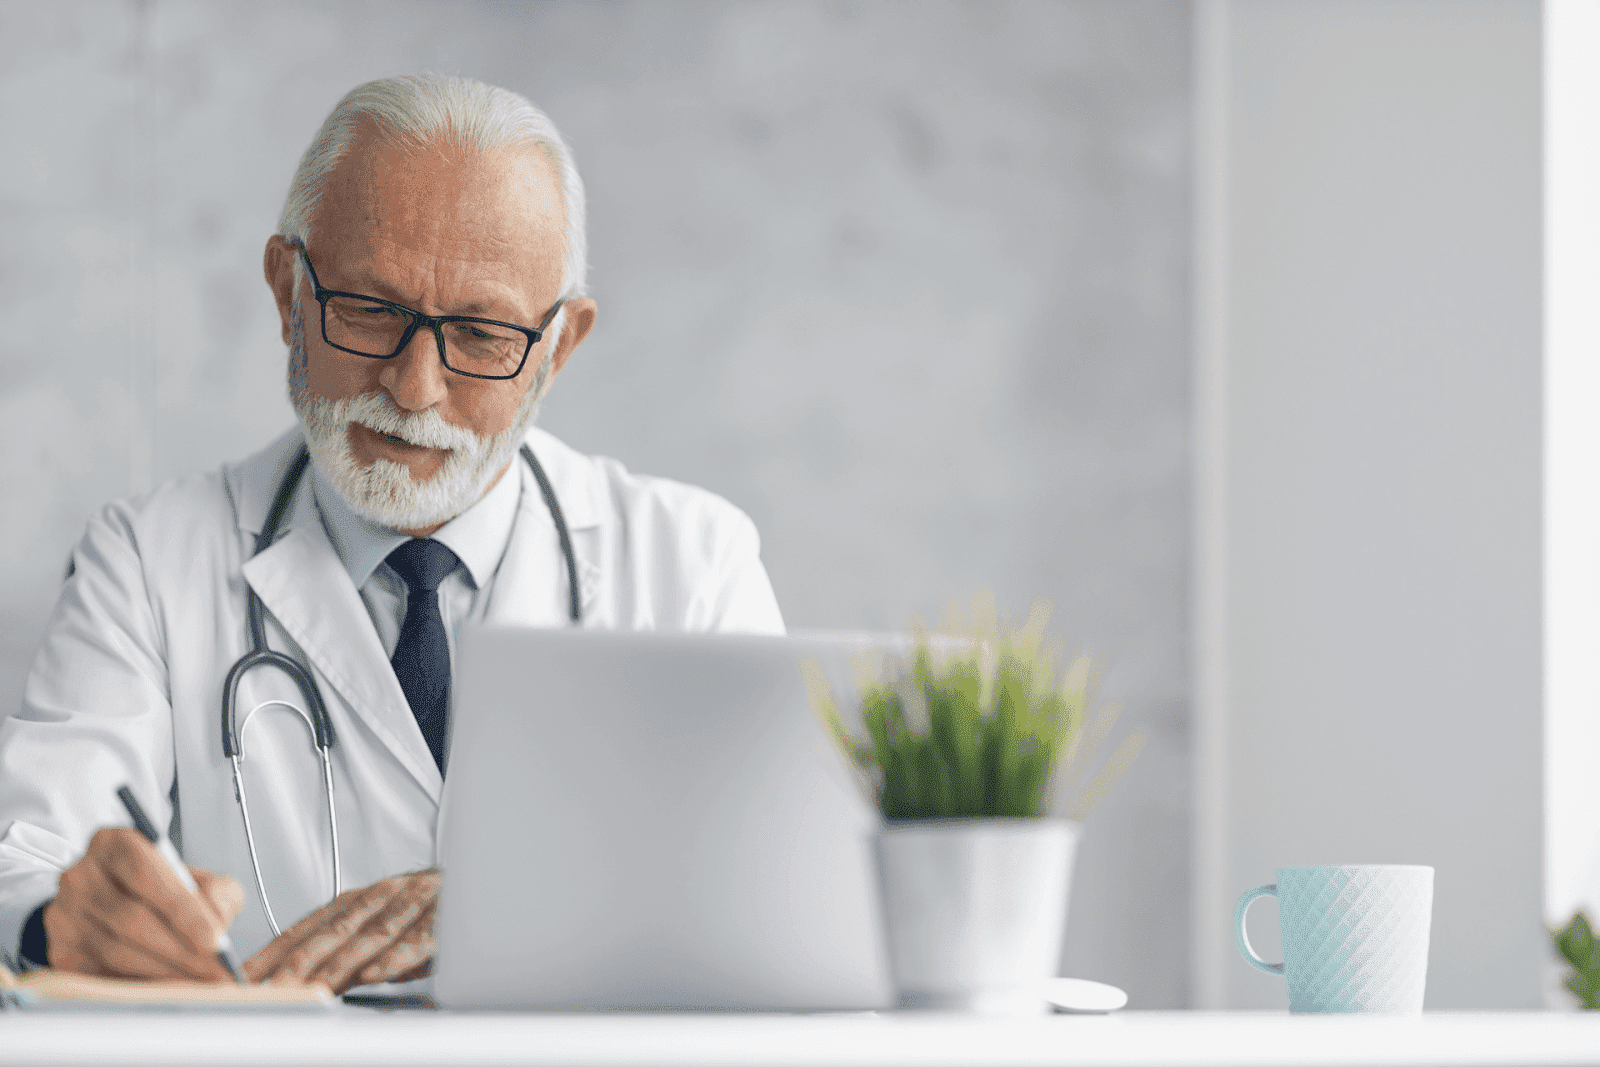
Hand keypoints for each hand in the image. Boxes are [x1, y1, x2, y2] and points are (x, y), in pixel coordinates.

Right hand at [46, 827, 244, 981]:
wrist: (117, 902)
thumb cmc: (162, 889)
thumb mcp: (197, 878)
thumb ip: (216, 892)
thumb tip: (218, 922)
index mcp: (114, 844)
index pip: (144, 872)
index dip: (180, 908)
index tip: (212, 939)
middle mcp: (81, 876)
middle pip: (131, 918)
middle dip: (179, 950)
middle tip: (213, 970)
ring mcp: (65, 915)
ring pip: (115, 950)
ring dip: (163, 971)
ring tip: (198, 981)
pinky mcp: (61, 951)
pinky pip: (100, 975)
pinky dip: (139, 985)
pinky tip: (168, 989)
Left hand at [244, 869, 437, 993]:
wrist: (485, 884)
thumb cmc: (433, 913)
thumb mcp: (385, 930)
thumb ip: (349, 953)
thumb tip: (310, 980)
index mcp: (363, 899)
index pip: (310, 925)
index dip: (277, 949)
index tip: (248, 975)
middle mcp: (385, 895)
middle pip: (335, 930)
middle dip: (300, 961)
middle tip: (274, 988)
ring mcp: (415, 903)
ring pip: (371, 935)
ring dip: (339, 964)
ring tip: (314, 988)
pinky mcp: (446, 918)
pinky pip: (418, 939)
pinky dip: (395, 958)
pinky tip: (374, 975)